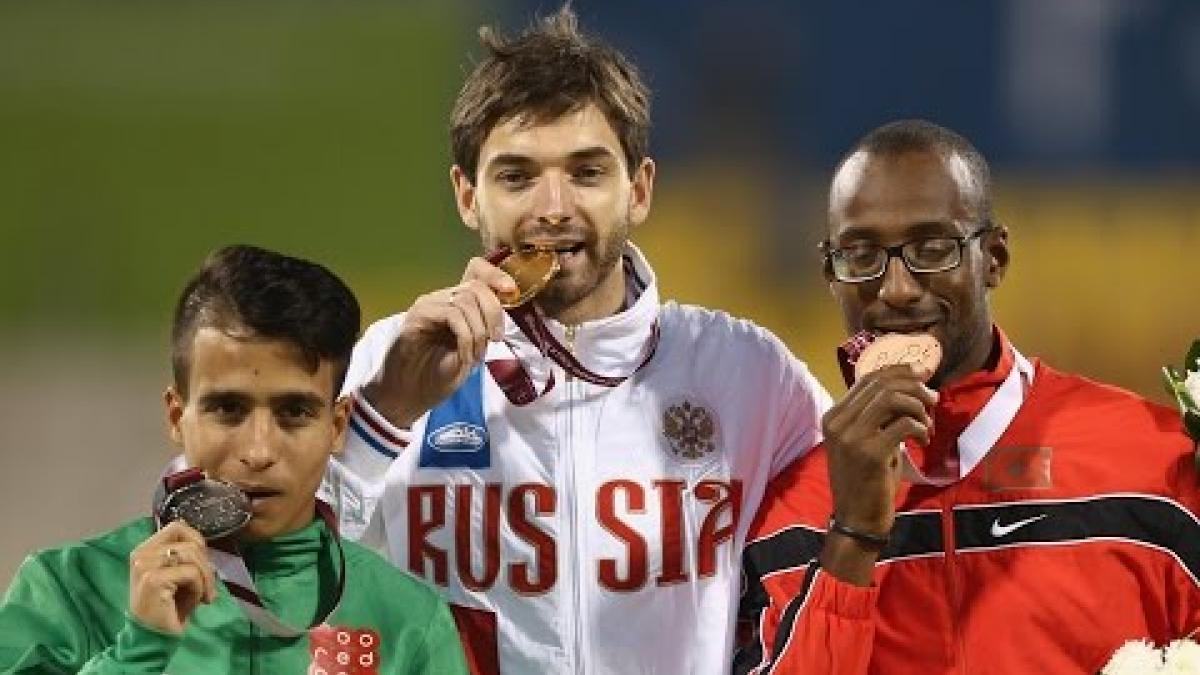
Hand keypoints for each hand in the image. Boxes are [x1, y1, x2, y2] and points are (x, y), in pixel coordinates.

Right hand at [128, 521, 217, 634]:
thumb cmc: (169, 606)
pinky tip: (196, 603)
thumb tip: (202, 543)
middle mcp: (141, 554)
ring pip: (193, 556)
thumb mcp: (179, 575)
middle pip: (190, 543)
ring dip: (206, 579)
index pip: (177, 527)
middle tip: (208, 588)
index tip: (202, 565)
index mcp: (145, 549)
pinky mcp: (153, 580)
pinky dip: (200, 588)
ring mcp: (145, 566)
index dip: (197, 542)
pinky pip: (191, 574)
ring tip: (203, 597)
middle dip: (207, 566)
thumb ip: (186, 555)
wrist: (153, 637)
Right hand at [363, 257, 516, 427]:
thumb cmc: (439, 374)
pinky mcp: (417, 316)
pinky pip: (452, 315)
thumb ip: (485, 327)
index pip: (476, 270)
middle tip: (496, 339)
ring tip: (475, 356)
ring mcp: (427, 305)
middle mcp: (441, 298)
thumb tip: (507, 307)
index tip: (511, 291)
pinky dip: (466, 337)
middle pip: (476, 286)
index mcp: (456, 303)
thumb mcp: (472, 348)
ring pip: (465, 300)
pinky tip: (464, 355)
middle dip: (493, 312)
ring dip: (478, 331)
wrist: (409, 395)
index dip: (495, 275)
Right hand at [819, 364, 936, 583]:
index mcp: (833, 416)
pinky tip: (923, 441)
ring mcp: (851, 436)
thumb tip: (910, 387)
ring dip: (918, 407)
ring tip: (927, 425)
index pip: (868, 379)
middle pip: (882, 384)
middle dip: (914, 387)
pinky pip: (905, 424)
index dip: (898, 371)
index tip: (922, 375)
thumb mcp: (866, 442)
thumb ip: (878, 416)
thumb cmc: (865, 481)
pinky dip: (921, 428)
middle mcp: (838, 422)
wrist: (857, 520)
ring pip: (892, 399)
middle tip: (933, 400)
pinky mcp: (870, 452)